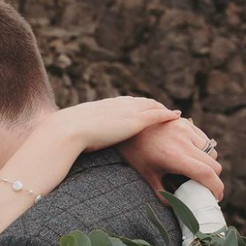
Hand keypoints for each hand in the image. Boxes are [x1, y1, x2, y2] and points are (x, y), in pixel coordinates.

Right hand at [42, 96, 180, 153]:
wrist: (70, 130)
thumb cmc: (69, 135)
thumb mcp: (78, 131)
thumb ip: (84, 134)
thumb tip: (77, 143)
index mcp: (106, 105)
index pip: (128, 103)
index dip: (139, 106)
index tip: (146, 111)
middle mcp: (119, 104)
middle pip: (144, 101)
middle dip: (156, 106)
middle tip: (166, 112)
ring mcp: (129, 111)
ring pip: (154, 106)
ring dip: (164, 110)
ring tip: (174, 116)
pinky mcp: (136, 120)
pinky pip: (158, 115)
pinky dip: (168, 115)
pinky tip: (176, 117)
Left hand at [118, 117, 223, 200]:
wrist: (127, 126)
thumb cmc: (135, 153)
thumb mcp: (146, 174)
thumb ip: (161, 192)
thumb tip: (174, 207)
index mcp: (175, 157)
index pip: (206, 173)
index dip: (216, 188)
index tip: (216, 197)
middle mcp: (184, 142)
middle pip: (214, 164)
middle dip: (214, 178)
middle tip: (207, 187)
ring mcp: (186, 130)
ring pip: (211, 151)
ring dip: (209, 163)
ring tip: (198, 171)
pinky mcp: (186, 123)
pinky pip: (204, 140)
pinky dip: (204, 150)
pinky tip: (193, 156)